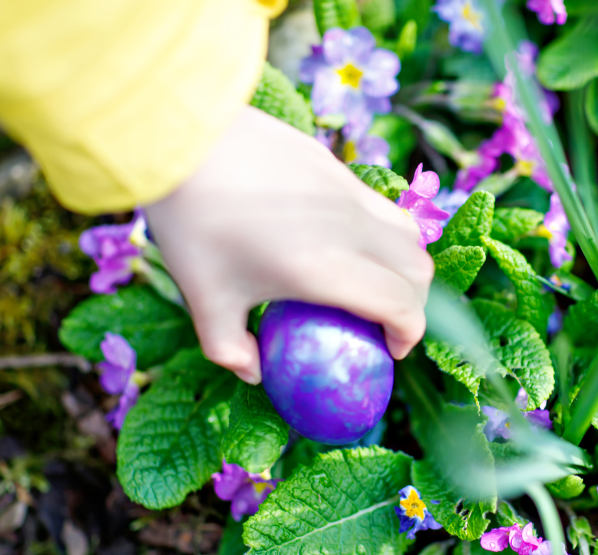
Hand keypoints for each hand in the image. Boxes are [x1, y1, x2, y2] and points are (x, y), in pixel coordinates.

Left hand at [145, 106, 432, 383]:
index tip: (390, 349)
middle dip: (414, 302)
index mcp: (328, 270)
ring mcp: (349, 191)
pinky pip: (380, 205)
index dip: (409, 334)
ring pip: (408, 232)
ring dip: (405, 263)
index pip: (402, 305)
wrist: (179, 139)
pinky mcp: (336, 166)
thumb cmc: (192, 224)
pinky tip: (342, 238)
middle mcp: (352, 229)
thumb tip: (254, 373)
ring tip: (375, 279)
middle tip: (385, 320)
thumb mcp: (204, 299)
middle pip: (419, 270)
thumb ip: (229, 349)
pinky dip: (382, 233)